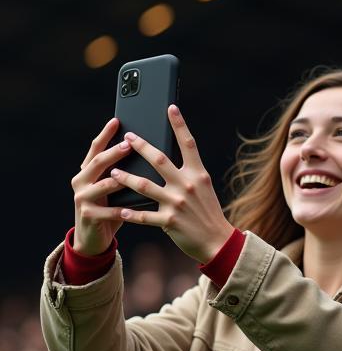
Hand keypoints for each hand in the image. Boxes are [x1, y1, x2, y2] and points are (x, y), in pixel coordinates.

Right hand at [71, 119, 132, 255]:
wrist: (93, 238)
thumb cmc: (111, 209)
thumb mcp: (115, 188)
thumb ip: (124, 173)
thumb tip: (149, 153)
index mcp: (88, 171)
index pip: (96, 148)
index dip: (106, 134)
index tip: (117, 120)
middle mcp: (81, 180)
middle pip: (98, 162)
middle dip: (114, 152)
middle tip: (129, 143)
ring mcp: (82, 198)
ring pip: (102, 185)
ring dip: (118, 179)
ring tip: (132, 175)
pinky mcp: (88, 215)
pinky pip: (109, 211)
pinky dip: (123, 210)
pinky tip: (135, 209)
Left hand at [109, 105, 234, 262]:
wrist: (218, 243)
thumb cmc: (209, 214)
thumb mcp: (204, 190)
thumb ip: (189, 174)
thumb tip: (168, 159)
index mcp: (198, 175)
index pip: (188, 144)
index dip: (179, 124)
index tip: (170, 107)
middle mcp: (187, 186)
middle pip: (159, 160)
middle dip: (140, 146)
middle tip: (127, 137)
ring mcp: (177, 203)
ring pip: (144, 185)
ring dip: (126, 178)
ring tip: (113, 173)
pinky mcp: (169, 222)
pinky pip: (144, 215)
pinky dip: (131, 213)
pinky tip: (121, 210)